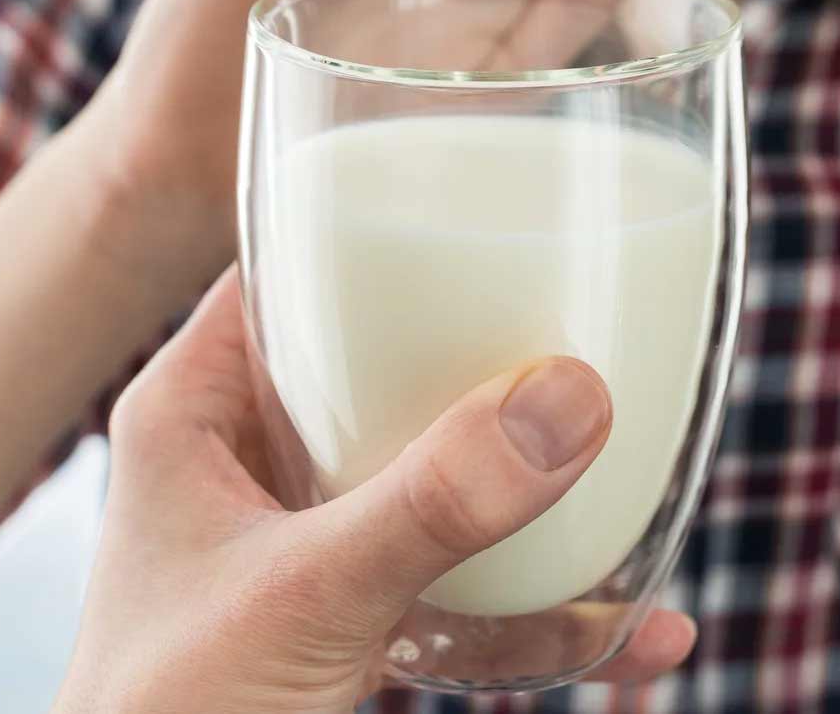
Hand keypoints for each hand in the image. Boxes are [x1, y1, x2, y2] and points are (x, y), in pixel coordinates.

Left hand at [53, 271, 697, 713]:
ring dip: (541, 496)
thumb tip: (569, 401)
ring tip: (642, 477)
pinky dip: (550, 617)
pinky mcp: (354, 637)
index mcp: (197, 415)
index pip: (287, 275)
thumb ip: (431, 502)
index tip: (491, 202)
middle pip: (386, 371)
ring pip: (442, 487)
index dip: (377, 229)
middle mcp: (252, 471)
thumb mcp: (303, 594)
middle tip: (593, 328)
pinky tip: (638, 628)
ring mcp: (307, 556)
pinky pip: (467, 601)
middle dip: (494, 366)